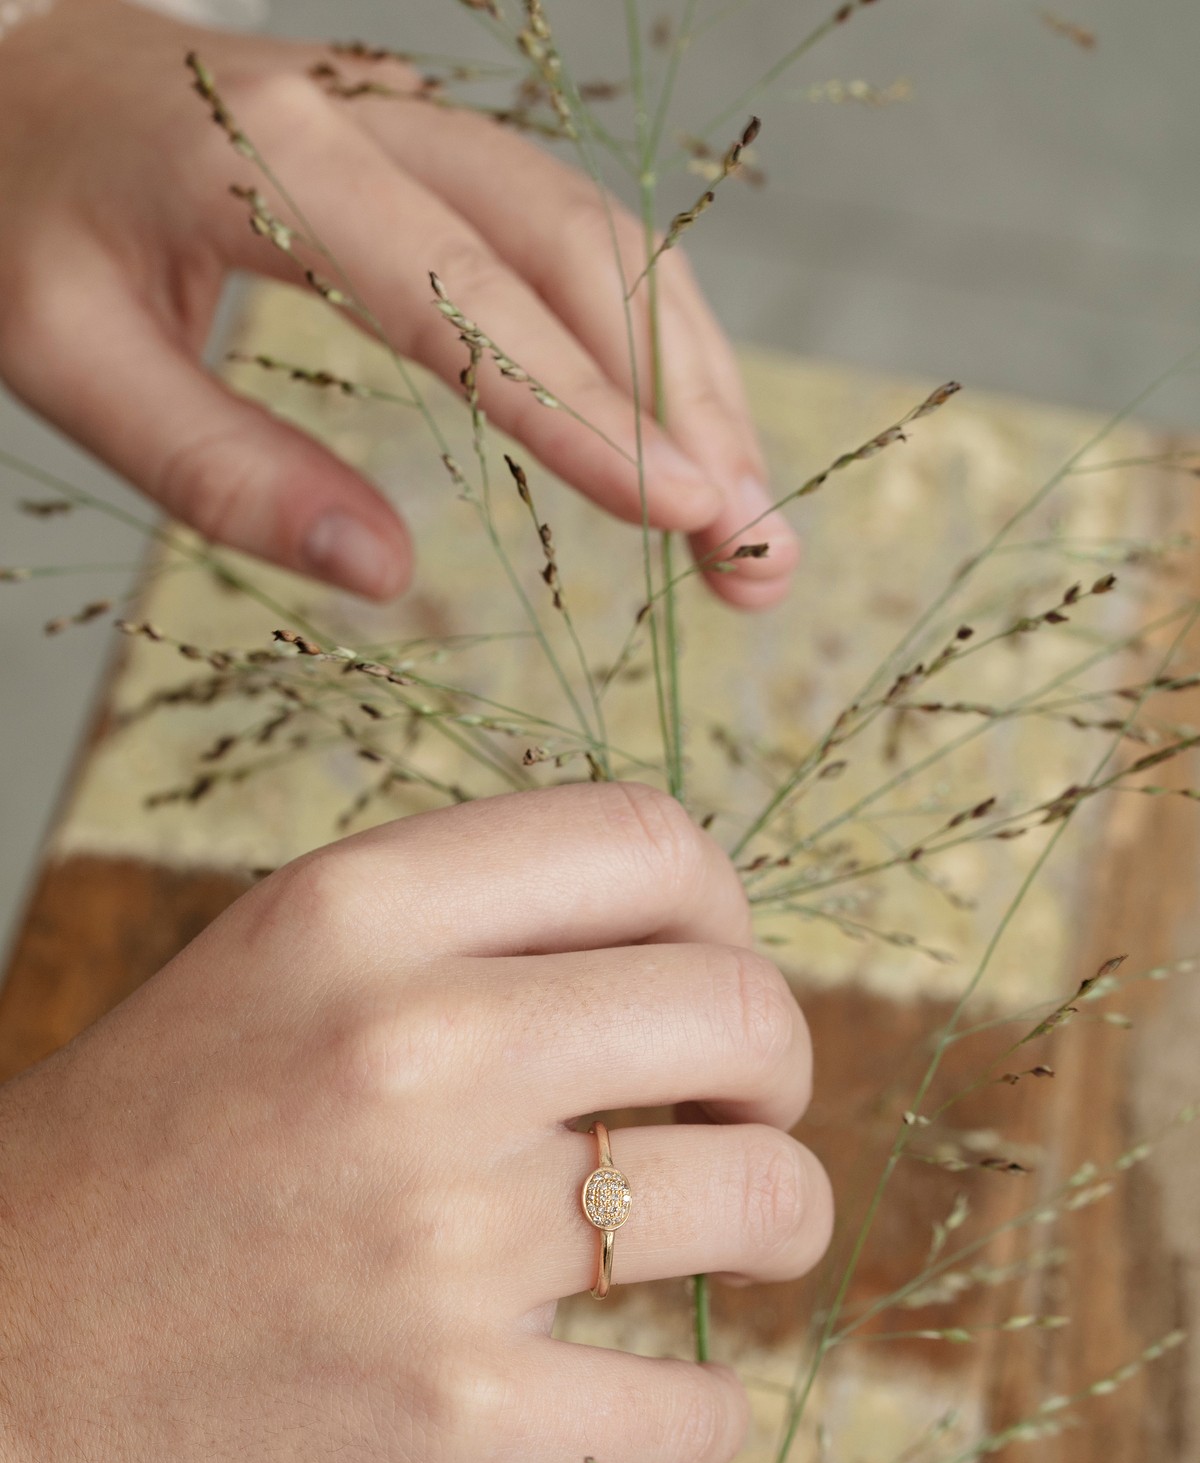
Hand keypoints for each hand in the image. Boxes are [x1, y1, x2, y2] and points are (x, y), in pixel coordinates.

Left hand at [0, 0, 799, 607]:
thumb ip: (215, 469)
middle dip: (693, 411)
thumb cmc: (28, 216)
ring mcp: (426, 125)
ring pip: (608, 240)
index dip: (592, 415)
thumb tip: (381, 576)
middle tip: (758, 555)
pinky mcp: (447, 154)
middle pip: (587, 253)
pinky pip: (580, 238)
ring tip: (748, 525)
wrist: (18, 74)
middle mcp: (381, 122)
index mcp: (278, 167)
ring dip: (698, 382)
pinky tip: (688, 436)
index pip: (471, 301)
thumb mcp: (65, 356)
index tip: (691, 517)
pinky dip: (654, 344)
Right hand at [0, 784, 830, 1462]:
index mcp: (355, 913)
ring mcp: (436, 1241)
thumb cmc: (143, 1159)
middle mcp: (408, 1051)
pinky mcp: (452, 1420)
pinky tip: (673, 1392)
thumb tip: (684, 947)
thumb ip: (462, 929)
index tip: (717, 978)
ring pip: (756, 1198)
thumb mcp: (272, 970)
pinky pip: (692, 1409)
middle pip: (739, 1009)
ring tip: (754, 1239)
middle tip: (752, 1116)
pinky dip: (709, 1407)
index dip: (727, 911)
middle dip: (785, 1066)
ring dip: (786, 1220)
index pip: (647, 840)